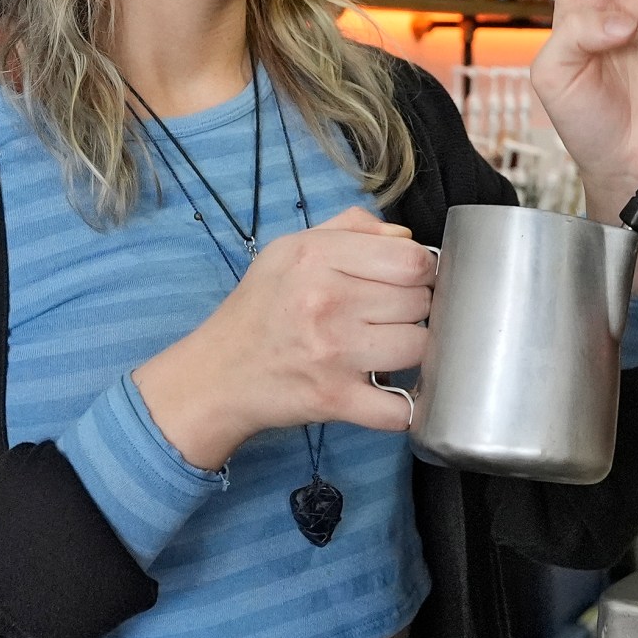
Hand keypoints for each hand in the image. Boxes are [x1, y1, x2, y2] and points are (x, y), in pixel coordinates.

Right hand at [132, 207, 434, 469]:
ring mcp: (332, 352)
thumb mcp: (290, 249)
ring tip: (387, 349)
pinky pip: (399, 407)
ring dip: (411, 352)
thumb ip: (351, 230)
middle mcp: (325, 300)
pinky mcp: (335, 399)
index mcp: (317, 256)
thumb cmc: (259, 309)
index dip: (420, 272)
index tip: (407, 282)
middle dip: (413, 310)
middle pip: (419, 302)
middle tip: (388, 318)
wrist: (217, 373)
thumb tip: (406, 238)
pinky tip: (389, 392)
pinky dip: (405, 407)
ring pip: (419, 347)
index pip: (411, 260)